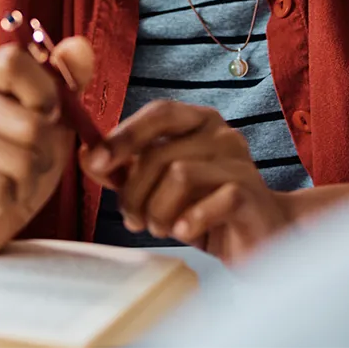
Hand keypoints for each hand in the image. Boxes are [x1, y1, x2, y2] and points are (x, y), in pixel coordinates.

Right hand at [0, 36, 92, 259]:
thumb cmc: (19, 157)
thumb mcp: (52, 117)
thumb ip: (69, 79)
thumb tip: (81, 46)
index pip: (13, 60)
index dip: (45, 92)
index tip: (48, 113)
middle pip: (30, 123)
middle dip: (45, 152)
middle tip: (32, 160)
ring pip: (20, 161)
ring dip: (29, 180)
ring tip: (12, 181)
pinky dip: (9, 200)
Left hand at [82, 101, 292, 263]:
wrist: (261, 234)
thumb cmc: (204, 205)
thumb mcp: (158, 185)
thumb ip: (124, 169)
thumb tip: (86, 155)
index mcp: (198, 121)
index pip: (158, 112)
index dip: (123, 135)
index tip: (96, 162)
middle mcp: (221, 133)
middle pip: (160, 153)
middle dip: (135, 192)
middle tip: (132, 219)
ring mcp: (240, 162)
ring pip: (180, 175)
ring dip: (158, 211)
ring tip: (161, 227)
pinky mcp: (251, 194)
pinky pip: (213, 200)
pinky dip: (190, 220)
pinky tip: (184, 231)